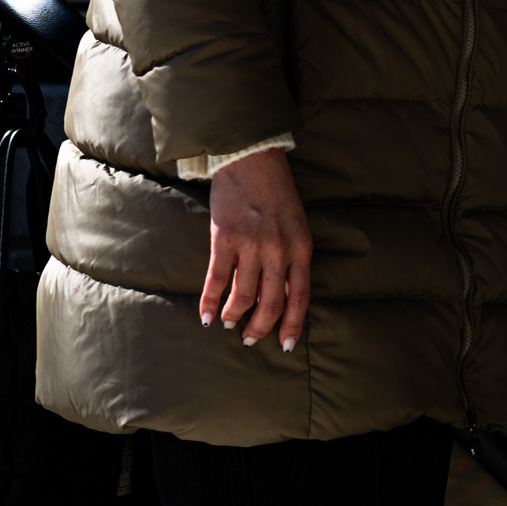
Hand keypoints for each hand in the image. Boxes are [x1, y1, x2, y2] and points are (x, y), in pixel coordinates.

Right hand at [201, 148, 311, 350]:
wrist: (252, 160)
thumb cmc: (277, 193)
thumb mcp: (297, 225)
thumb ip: (293, 256)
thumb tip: (284, 292)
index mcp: (302, 248)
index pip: (300, 297)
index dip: (292, 324)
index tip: (286, 345)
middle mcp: (279, 251)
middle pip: (270, 302)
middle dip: (260, 327)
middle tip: (251, 339)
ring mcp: (252, 246)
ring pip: (243, 296)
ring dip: (233, 315)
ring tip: (227, 323)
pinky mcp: (225, 239)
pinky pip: (216, 279)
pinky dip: (209, 301)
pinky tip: (204, 315)